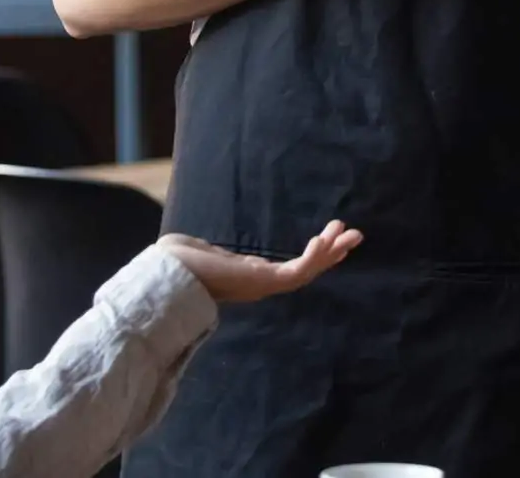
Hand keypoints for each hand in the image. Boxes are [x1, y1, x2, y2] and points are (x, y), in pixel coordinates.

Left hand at [158, 220, 362, 303]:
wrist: (165, 272)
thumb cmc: (175, 261)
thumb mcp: (202, 250)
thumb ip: (211, 250)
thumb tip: (199, 245)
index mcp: (249, 276)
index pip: (289, 268)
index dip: (311, 256)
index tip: (326, 238)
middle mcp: (260, 284)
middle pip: (305, 271)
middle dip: (330, 254)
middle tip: (354, 235)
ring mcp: (262, 285)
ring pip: (306, 272)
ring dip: (329, 253)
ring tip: (349, 234)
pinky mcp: (262, 282)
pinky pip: (295, 272)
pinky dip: (312, 257)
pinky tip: (323, 241)